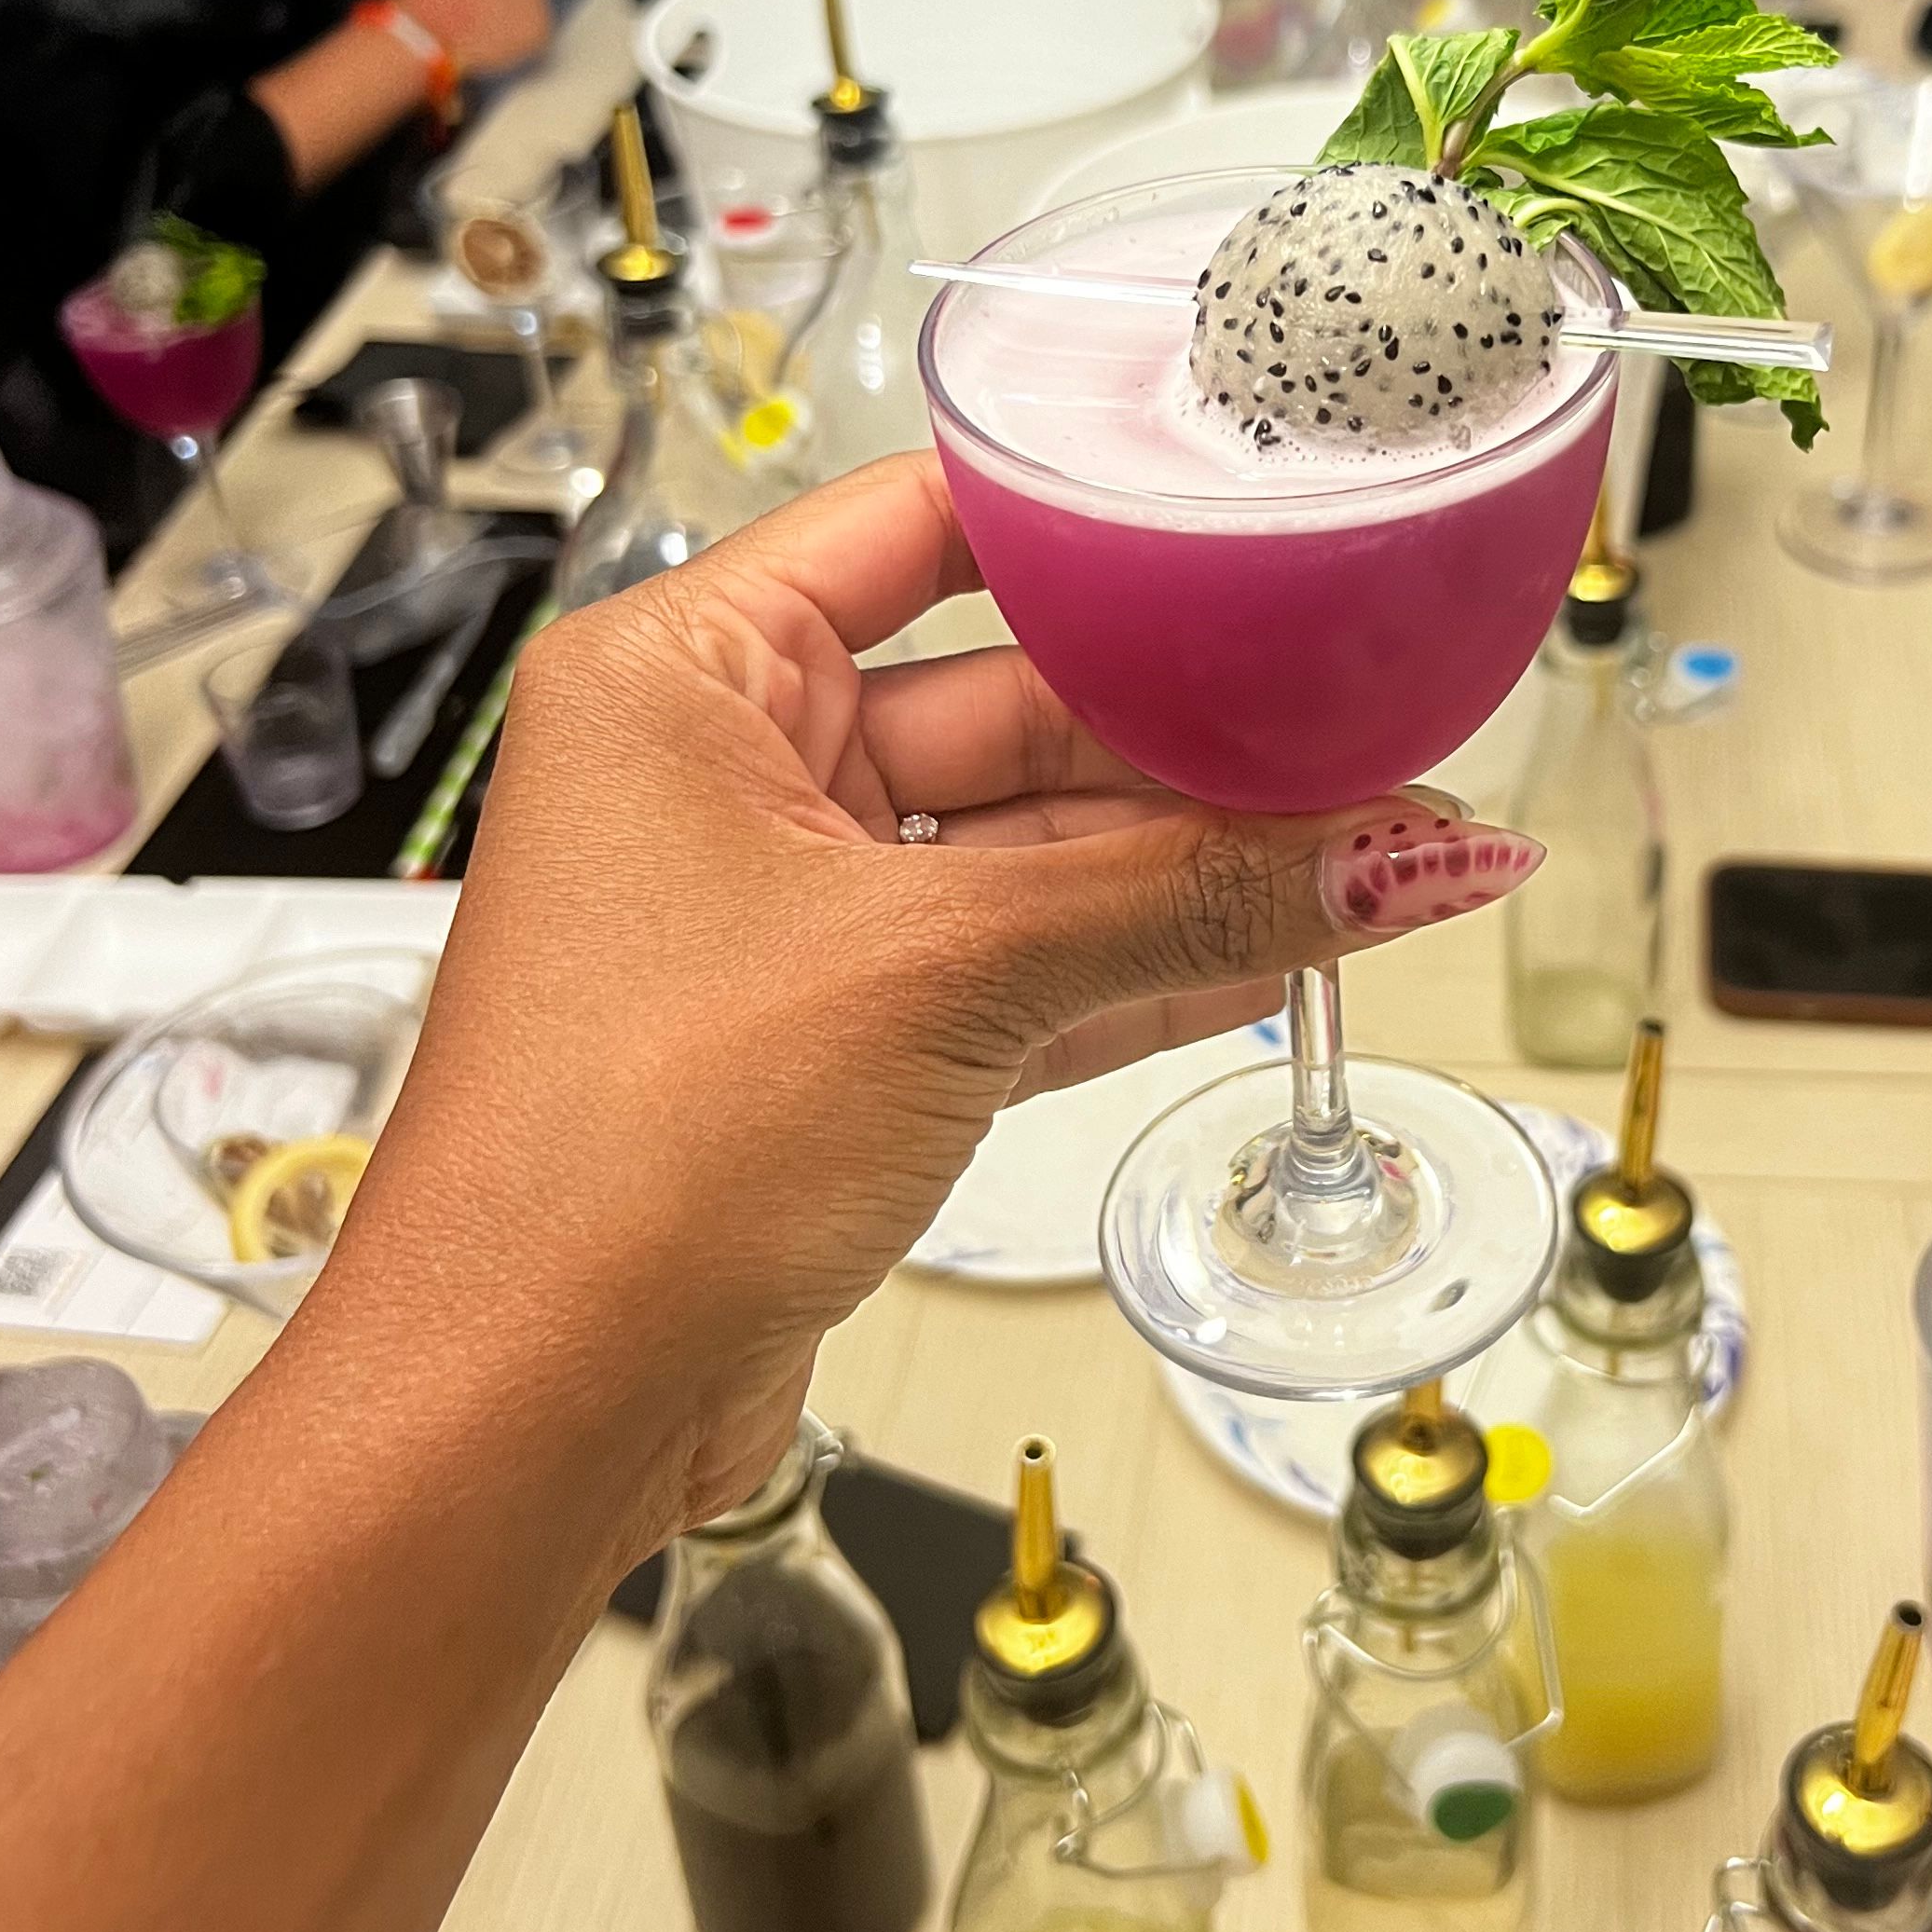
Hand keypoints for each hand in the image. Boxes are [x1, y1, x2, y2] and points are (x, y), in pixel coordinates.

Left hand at [337, 456, 1539, 1533]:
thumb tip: (1403, 855)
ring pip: (1031, 845)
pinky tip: (1294, 944)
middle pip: (1006, 696)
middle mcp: (722, 771)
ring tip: (1379, 839)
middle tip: (1371, 733)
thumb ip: (1189, 899)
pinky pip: (1023, 963)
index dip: (1093, 524)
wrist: (528, 1407)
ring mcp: (784, 912)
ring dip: (1196, 860)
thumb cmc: (626, 1154)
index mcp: (681, 674)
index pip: (920, 526)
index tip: (1252, 523)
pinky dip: (1147, 961)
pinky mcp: (839, 1042)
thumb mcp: (942, 973)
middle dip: (1192, 732)